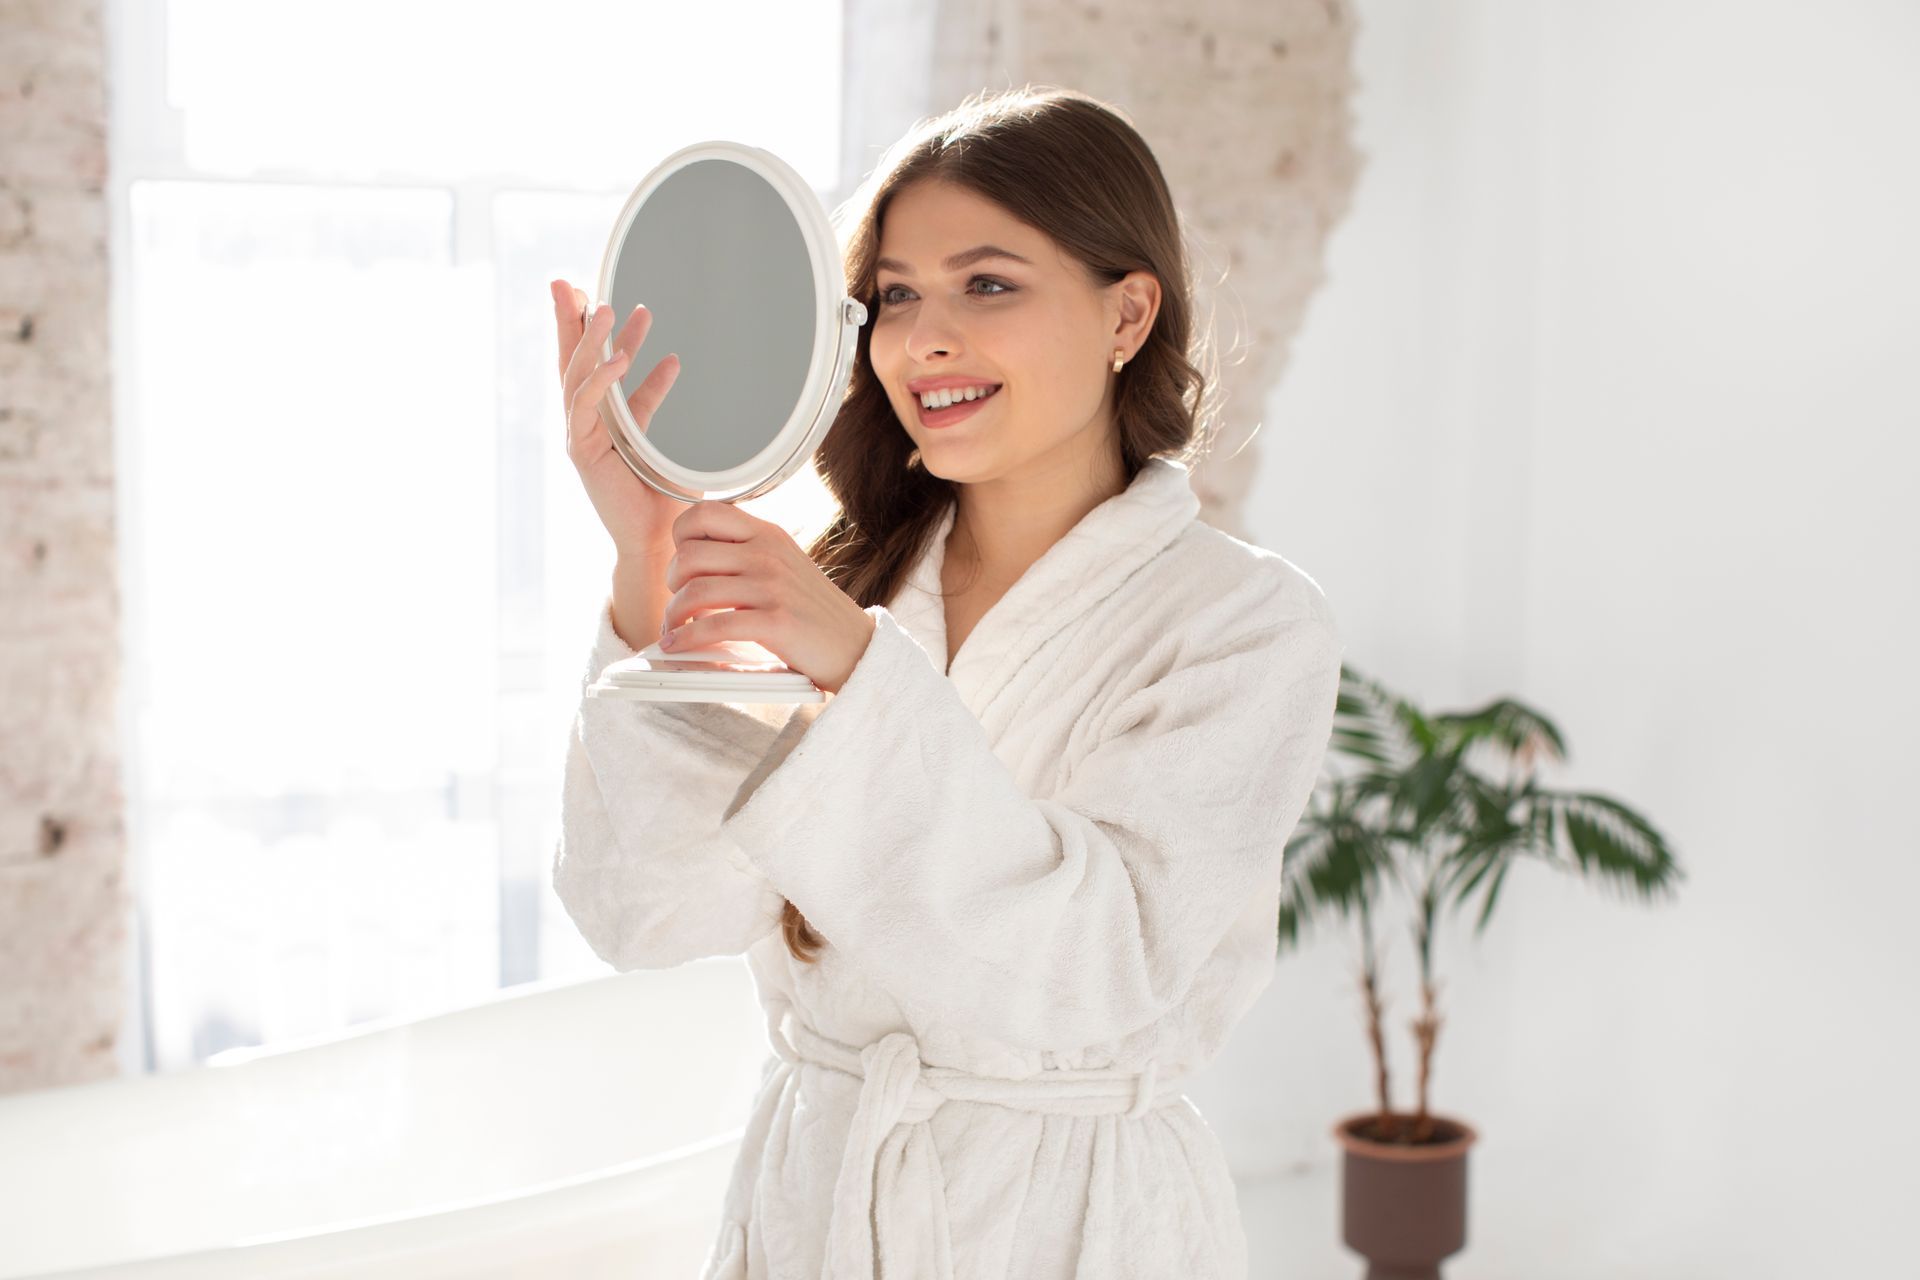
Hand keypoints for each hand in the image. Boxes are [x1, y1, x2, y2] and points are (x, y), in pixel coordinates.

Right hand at [552, 279, 684, 558]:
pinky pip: (587, 408)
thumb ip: (652, 397)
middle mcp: (583, 425)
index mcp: (598, 419)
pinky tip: (621, 358)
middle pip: (570, 363)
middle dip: (569, 323)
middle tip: (570, 285)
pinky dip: (602, 381)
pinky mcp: (582, 452)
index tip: (582, 292)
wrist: (657, 539)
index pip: (586, 364)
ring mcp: (578, 437)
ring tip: (607, 308)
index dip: (580, 328)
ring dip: (590, 342)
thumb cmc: (658, 494)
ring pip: (576, 378)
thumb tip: (670, 359)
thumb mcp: (658, 434)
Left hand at [658, 501, 877, 694]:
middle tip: (679, 601)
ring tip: (673, 628)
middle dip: (672, 582)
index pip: (705, 513)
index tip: (684, 562)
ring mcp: (772, 587)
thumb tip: (695, 560)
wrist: (855, 646)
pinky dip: (686, 638)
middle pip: (689, 554)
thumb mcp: (785, 564)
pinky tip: (679, 646)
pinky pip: (713, 626)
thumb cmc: (814, 612)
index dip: (681, 537)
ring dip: (673, 614)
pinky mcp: (775, 622)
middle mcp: (767, 554)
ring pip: (695, 590)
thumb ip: (748, 553)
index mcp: (768, 534)